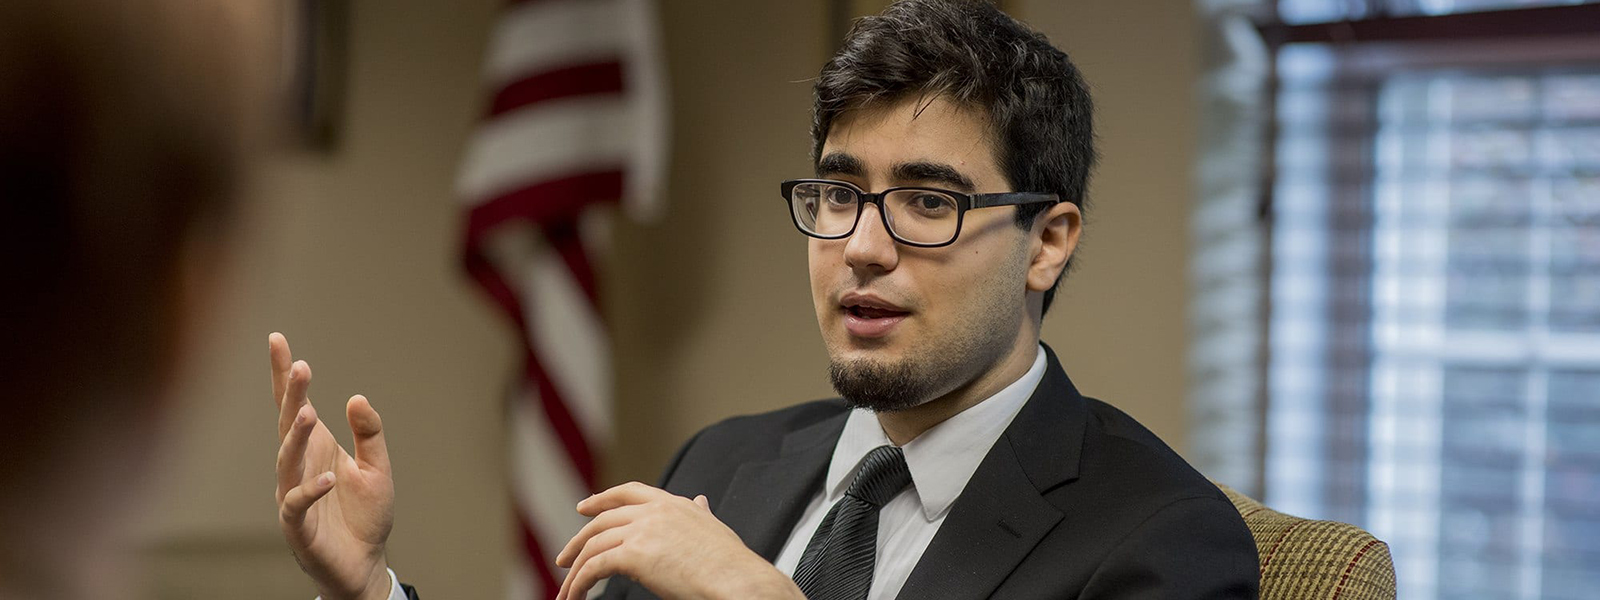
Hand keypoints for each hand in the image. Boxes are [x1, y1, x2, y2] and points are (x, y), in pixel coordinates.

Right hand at [271, 333, 395, 599]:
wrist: (364, 562)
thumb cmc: (364, 514)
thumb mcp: (377, 466)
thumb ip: (370, 432)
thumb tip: (357, 397)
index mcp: (315, 447)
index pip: (294, 405)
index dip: (282, 374)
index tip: (277, 339)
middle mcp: (298, 466)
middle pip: (288, 424)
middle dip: (291, 396)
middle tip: (300, 368)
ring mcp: (293, 494)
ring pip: (287, 460)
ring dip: (296, 436)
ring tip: (308, 412)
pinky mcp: (298, 526)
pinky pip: (297, 504)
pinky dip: (310, 489)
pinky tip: (328, 477)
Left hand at [555, 482, 804, 599]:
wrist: (737, 580)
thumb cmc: (731, 564)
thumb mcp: (714, 528)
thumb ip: (701, 513)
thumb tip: (700, 501)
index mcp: (673, 503)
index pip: (629, 492)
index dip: (603, 499)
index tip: (584, 508)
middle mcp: (655, 511)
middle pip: (603, 519)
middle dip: (579, 539)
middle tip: (564, 558)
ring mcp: (643, 530)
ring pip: (594, 545)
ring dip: (576, 570)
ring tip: (568, 591)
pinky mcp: (633, 554)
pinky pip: (595, 567)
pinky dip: (580, 582)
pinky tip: (577, 595)